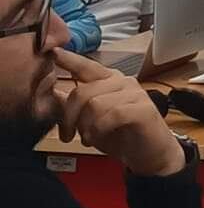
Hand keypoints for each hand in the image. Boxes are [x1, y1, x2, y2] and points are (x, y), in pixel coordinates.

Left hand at [49, 48, 186, 177]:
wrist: (149, 155)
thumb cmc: (120, 135)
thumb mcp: (89, 121)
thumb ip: (71, 106)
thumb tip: (49, 94)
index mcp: (109, 80)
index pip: (86, 66)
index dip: (69, 59)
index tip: (52, 52)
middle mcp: (122, 82)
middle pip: (83, 91)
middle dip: (68, 117)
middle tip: (67, 135)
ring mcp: (135, 94)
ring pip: (95, 104)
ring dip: (85, 126)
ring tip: (88, 138)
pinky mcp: (143, 109)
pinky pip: (111, 115)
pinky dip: (99, 129)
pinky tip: (98, 138)